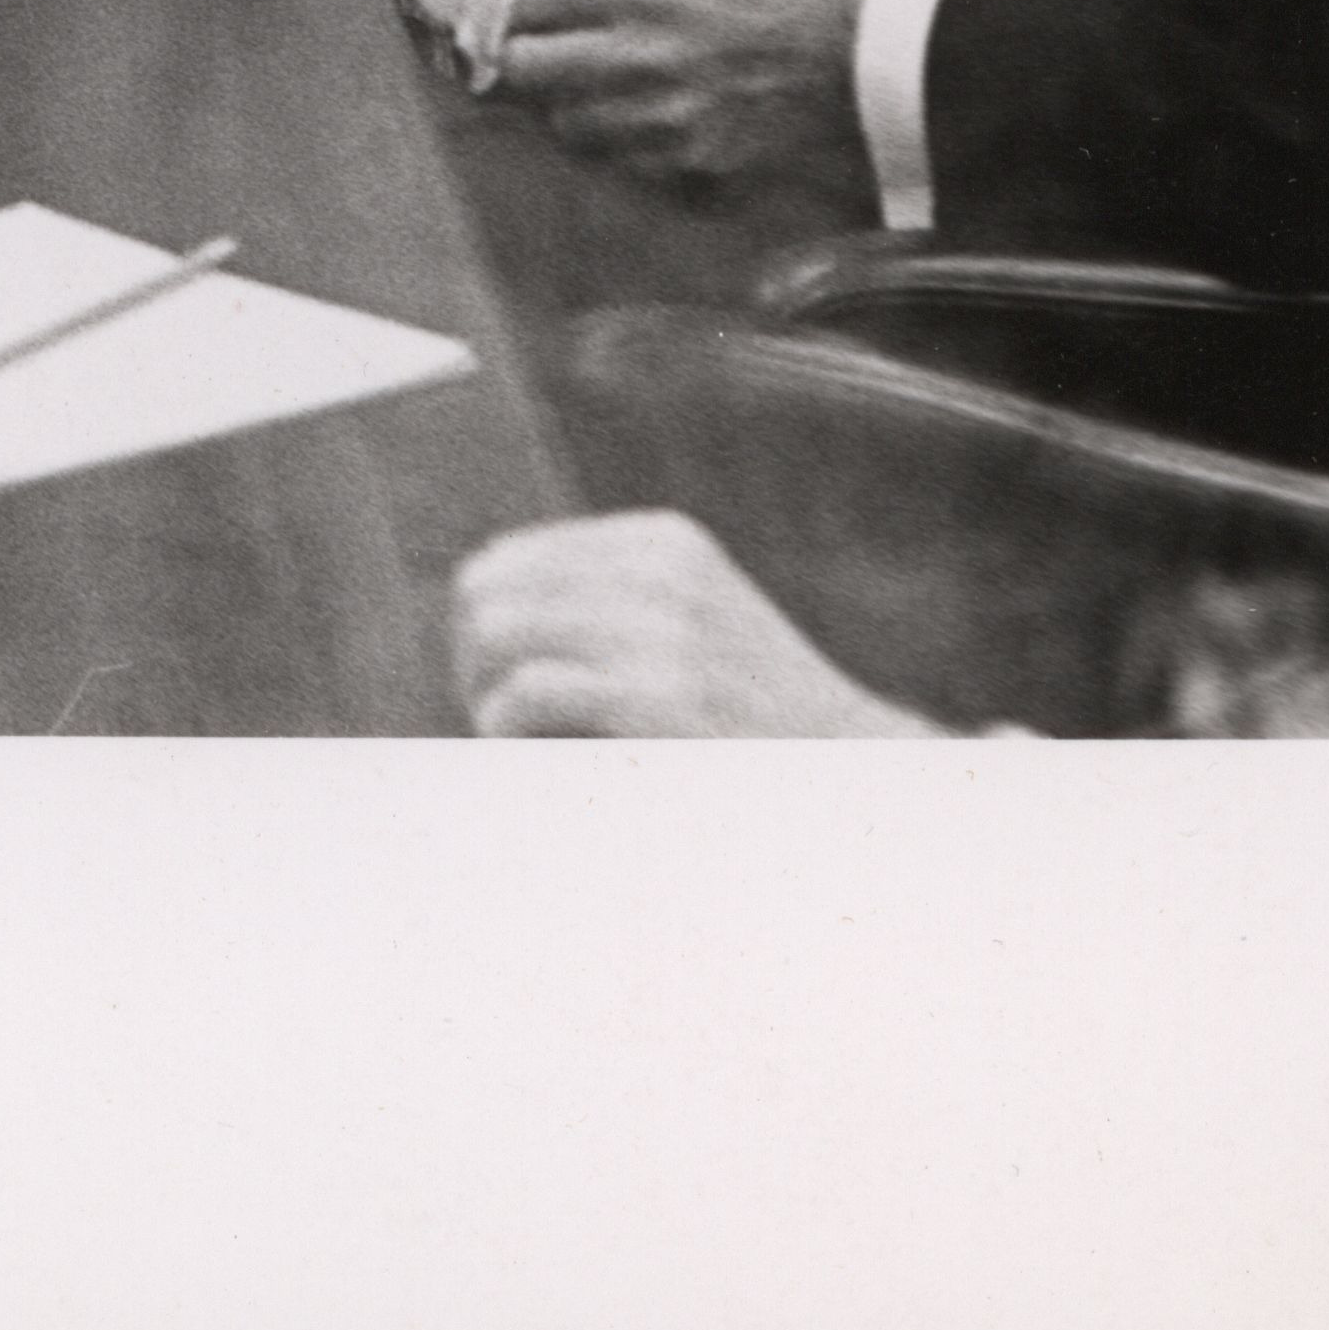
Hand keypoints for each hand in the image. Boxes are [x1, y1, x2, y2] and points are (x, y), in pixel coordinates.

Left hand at [455, 511, 940, 738]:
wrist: (853, 785)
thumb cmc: (753, 724)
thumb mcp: (687, 631)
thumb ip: (605, 601)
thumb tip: (476, 595)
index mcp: (663, 544)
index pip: (509, 562)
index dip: (487, 629)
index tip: (504, 687)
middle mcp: (662, 570)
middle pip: (489, 589)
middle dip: (474, 657)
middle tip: (498, 718)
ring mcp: (666, 629)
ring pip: (497, 629)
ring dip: (485, 691)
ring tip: (514, 738)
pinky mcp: (662, 696)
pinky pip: (527, 689)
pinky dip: (505, 724)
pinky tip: (526, 750)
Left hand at [488, 0, 880, 218]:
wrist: (873, 61)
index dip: (509, 1)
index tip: (513, 4)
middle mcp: (640, 55)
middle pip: (521, 67)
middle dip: (516, 55)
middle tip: (532, 50)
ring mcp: (663, 119)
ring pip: (562, 123)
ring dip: (563, 103)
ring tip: (595, 84)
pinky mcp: (690, 167)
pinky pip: (614, 162)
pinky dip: (611, 142)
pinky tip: (637, 117)